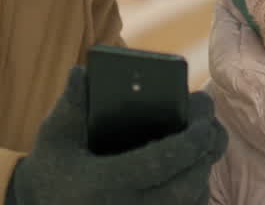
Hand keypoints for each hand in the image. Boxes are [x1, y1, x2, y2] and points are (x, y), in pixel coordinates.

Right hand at [6, 65, 227, 204]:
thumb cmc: (52, 167)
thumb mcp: (55, 134)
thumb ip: (71, 103)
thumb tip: (84, 71)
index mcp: (101, 183)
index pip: (157, 164)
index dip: (187, 143)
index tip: (204, 122)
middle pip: (183, 189)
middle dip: (204, 156)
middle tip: (212, 129)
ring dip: (202, 176)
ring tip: (207, 146)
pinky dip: (193, 196)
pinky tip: (195, 172)